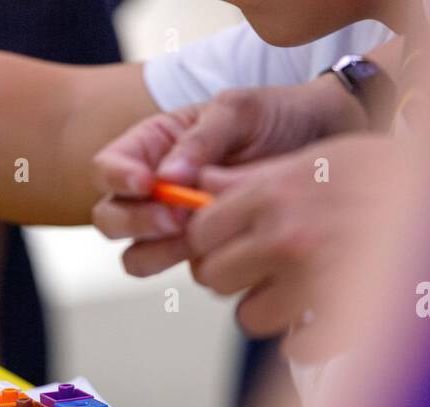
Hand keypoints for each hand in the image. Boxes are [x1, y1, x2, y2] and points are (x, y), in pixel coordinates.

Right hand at [91, 76, 365, 277]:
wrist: (323, 143)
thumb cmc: (275, 116)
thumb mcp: (239, 112)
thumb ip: (200, 140)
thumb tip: (166, 179)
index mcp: (150, 147)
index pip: (106, 167)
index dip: (117, 179)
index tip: (147, 183)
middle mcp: (153, 191)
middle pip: (110, 219)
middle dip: (137, 222)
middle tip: (178, 218)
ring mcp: (174, 227)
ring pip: (136, 256)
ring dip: (159, 252)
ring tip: (199, 236)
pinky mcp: (203, 253)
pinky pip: (183, 272)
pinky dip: (198, 266)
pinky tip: (228, 248)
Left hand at [182, 135, 392, 358]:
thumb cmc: (397, 174)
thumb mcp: (323, 158)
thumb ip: (257, 176)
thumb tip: (203, 187)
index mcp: (277, 192)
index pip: (200, 231)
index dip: (208, 241)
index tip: (224, 243)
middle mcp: (287, 235)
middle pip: (214, 277)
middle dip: (234, 275)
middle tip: (261, 268)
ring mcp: (314, 280)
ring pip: (249, 318)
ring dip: (269, 309)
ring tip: (297, 291)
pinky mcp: (344, 318)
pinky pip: (297, 347)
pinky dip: (308, 340)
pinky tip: (324, 318)